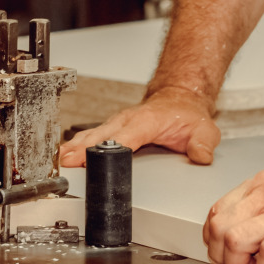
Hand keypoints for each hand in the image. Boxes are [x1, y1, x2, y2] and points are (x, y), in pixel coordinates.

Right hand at [58, 85, 221, 167]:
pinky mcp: (111, 129)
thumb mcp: (204, 129)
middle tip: (65, 164)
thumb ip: (203, 143)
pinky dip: (77, 147)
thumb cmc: (186, 115)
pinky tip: (64, 158)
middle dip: (81, 150)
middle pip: (99, 137)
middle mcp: (126, 121)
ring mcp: (116, 124)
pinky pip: (90, 138)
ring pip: (91, 136)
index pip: (123, 137)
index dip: (106, 149)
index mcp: (145, 121)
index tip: (91, 159)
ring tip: (59, 162)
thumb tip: (201, 156)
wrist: (180, 99)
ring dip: (74, 148)